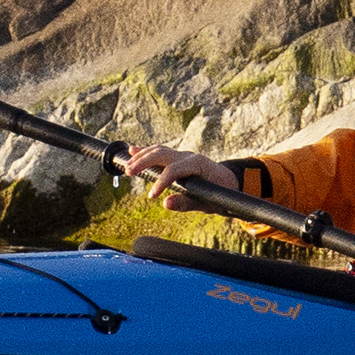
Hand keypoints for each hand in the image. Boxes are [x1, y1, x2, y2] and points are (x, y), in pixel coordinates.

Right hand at [118, 145, 239, 213]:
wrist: (228, 183)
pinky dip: (145, 151)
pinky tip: (132, 151)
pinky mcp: (178, 158)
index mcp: (197, 164)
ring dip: (141, 157)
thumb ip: (186, 203)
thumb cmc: (219, 193)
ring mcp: (182, 155)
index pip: (174, 170)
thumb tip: (166, 204)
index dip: (162, 182)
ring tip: (126, 166)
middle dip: (144, 162)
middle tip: (128, 172)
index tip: (152, 196)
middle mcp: (188, 156)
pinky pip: (160, 152)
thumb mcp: (206, 202)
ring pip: (158, 151)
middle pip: (162, 154)